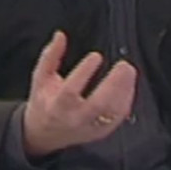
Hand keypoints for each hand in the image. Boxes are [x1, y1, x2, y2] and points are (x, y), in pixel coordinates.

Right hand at [22, 31, 136, 157]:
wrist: (45, 134)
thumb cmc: (45, 102)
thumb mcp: (41, 78)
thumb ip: (51, 56)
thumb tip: (60, 36)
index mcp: (57, 106)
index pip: (70, 91)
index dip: (83, 73)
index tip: (96, 56)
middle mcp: (74, 118)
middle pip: (98, 104)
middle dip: (113, 84)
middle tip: (124, 66)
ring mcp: (89, 127)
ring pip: (112, 112)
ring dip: (124, 91)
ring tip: (129, 72)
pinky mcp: (101, 131)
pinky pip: (118, 117)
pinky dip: (126, 100)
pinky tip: (128, 86)